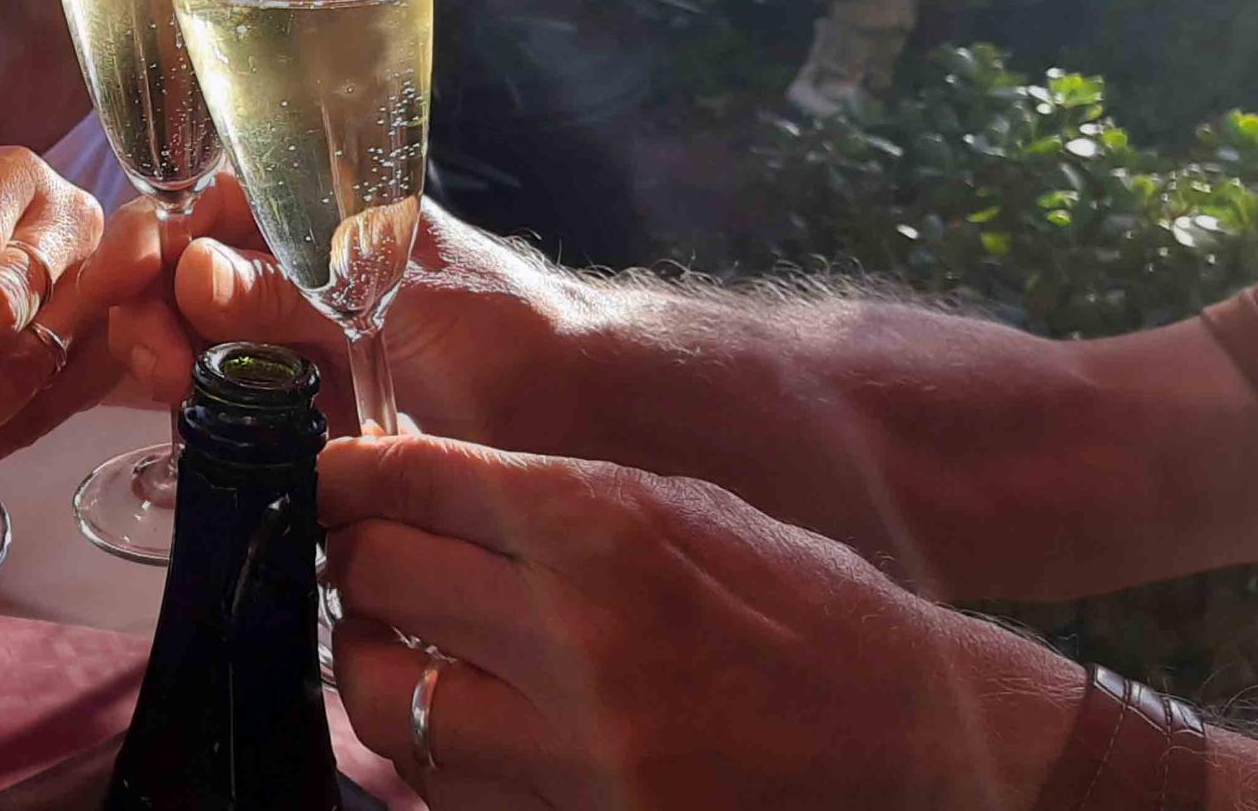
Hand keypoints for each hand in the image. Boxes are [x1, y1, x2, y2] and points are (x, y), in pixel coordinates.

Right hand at [99, 172, 574, 439]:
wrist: (574, 406)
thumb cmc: (504, 328)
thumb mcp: (393, 300)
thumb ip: (291, 289)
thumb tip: (187, 269)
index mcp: (310, 205)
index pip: (195, 202)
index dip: (143, 240)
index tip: (116, 290)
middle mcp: (288, 258)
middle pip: (174, 271)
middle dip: (145, 312)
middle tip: (160, 370)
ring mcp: (288, 327)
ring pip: (185, 333)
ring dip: (162, 362)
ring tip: (177, 397)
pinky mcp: (295, 394)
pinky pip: (219, 392)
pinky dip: (194, 410)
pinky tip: (194, 433)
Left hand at [321, 435, 1080, 809]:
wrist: (927, 744)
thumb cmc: (808, 612)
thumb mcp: (682, 510)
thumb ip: (542, 499)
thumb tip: (404, 487)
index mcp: (606, 525)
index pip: (406, 479)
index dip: (344, 476)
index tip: (330, 483)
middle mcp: (580, 635)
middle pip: (373, 579)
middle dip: (356, 565)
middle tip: (371, 564)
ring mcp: (578, 750)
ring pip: (381, 700)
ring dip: (375, 667)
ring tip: (409, 649)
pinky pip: (443, 788)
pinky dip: (436, 754)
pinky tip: (475, 724)